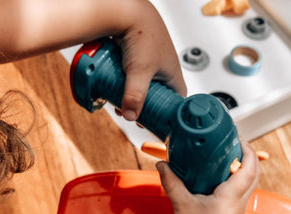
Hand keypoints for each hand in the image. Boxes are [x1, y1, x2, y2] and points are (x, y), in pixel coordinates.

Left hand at [116, 0, 186, 120]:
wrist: (126, 11)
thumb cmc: (142, 34)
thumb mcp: (139, 71)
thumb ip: (134, 95)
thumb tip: (129, 116)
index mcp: (174, 75)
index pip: (176, 103)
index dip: (167, 116)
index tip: (156, 125)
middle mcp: (164, 70)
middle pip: (157, 98)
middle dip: (143, 108)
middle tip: (132, 115)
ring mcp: (150, 64)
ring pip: (142, 88)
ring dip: (131, 96)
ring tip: (119, 102)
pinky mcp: (137, 58)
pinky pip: (132, 77)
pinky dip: (125, 83)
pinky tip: (114, 87)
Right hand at [157, 142, 259, 213]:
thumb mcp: (181, 204)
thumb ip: (171, 182)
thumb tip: (162, 165)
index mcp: (231, 195)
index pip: (248, 167)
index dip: (247, 150)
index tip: (239, 140)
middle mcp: (240, 202)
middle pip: (255, 173)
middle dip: (248, 157)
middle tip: (235, 147)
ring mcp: (239, 210)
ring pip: (251, 184)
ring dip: (245, 169)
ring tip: (228, 160)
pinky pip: (243, 193)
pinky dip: (239, 181)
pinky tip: (222, 180)